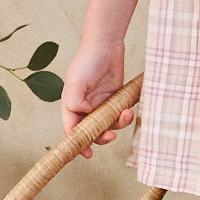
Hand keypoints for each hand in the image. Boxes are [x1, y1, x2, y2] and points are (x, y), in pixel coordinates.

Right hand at [61, 40, 135, 160]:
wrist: (107, 45)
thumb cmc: (87, 61)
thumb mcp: (76, 81)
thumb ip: (74, 101)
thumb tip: (83, 115)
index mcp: (72, 105)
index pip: (72, 129)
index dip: (78, 143)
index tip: (87, 154)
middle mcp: (85, 107)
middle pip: (91, 131)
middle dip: (101, 137)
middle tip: (110, 136)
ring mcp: (101, 104)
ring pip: (108, 125)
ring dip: (117, 125)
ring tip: (125, 115)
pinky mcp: (114, 99)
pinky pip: (119, 115)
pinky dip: (124, 116)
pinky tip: (128, 110)